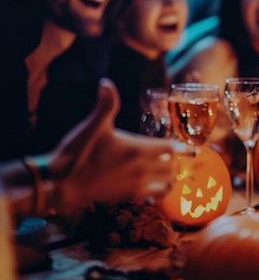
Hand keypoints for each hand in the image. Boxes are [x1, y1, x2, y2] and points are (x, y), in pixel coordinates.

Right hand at [47, 78, 175, 209]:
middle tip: (169, 155)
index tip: (173, 142)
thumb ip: (105, 104)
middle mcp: (142, 169)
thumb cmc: (78, 152)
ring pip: (167, 183)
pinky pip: (155, 196)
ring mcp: (137, 185)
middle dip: (174, 160)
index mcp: (138, 150)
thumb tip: (106, 83)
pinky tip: (152, 184)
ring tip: (164, 168)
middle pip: (173, 166)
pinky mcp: (129, 196)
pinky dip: (159, 190)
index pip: (171, 148)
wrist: (62, 182)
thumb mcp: (94, 125)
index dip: (175, 145)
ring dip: (169, 176)